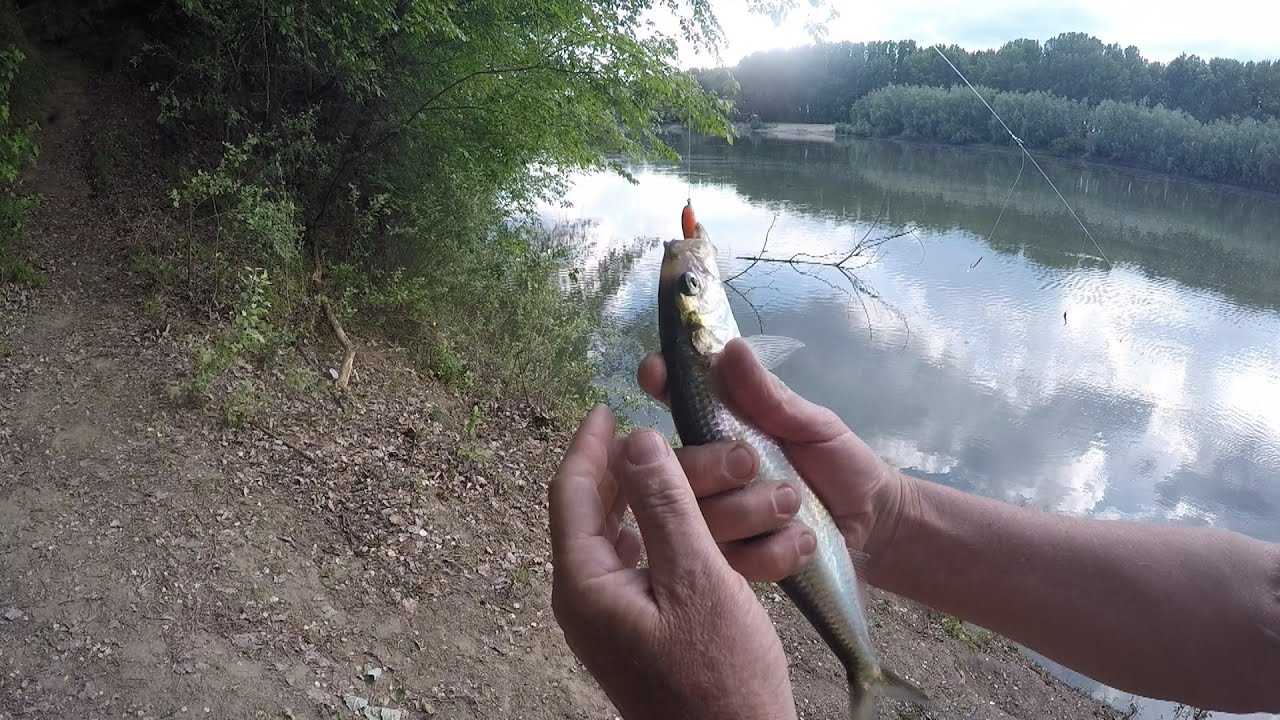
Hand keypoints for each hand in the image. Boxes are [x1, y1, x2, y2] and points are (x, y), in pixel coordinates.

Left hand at [549, 406, 796, 719]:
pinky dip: (700, 541)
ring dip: (694, 505)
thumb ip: (665, 505)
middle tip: (710, 447)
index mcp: (585, 584)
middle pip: (614, 510)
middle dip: (664, 473)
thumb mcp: (697, 579)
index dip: (590, 446)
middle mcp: (593, 596)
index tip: (609, 406)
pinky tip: (740, 526)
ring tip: (745, 481)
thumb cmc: (719, 676)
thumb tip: (635, 441)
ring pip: (648, 535)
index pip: (571, 494)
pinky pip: (667, 566)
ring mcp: (621, 615)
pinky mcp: (650, 628)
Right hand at [637, 337, 910, 583]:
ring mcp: (721, 522)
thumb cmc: (839, 463)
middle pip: (677, 471)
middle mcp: (710, 475)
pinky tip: (803, 538)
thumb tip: (732, 349)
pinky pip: (737, 559)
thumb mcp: (813, 424)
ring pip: (705, 519)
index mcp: (722, 431)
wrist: (875, 520)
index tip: (655, 373)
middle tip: (752, 462)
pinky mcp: (739, 562)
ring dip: (755, 509)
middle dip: (713, 465)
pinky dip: (776, 548)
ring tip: (796, 503)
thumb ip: (770, 396)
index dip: (661, 385)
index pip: (677, 401)